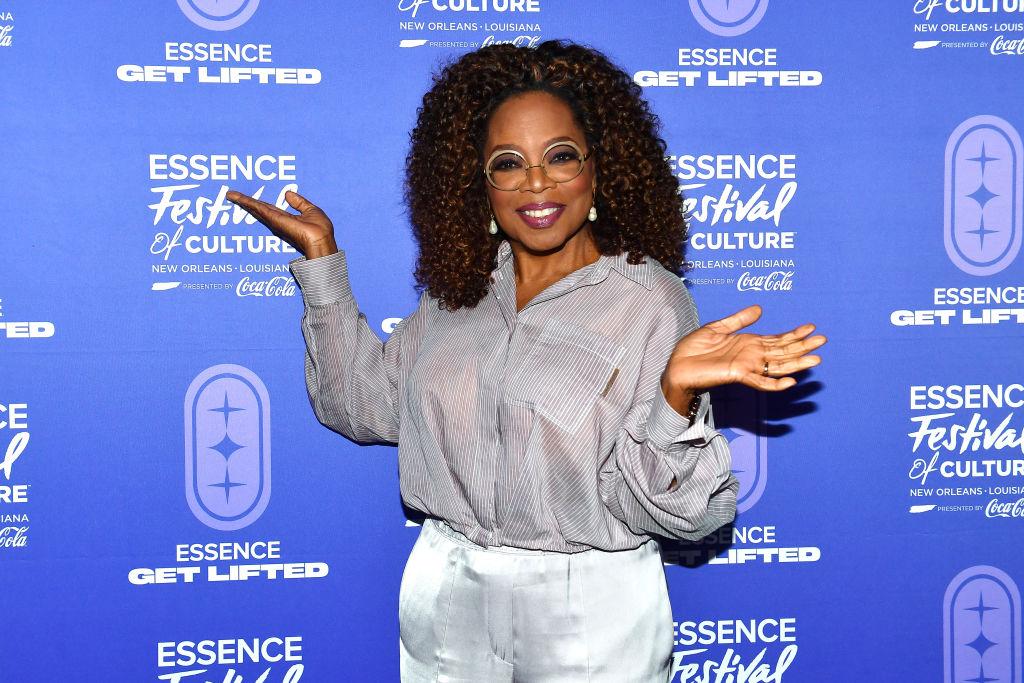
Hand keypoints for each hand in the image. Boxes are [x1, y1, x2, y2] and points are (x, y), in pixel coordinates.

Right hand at [225, 189, 337, 258]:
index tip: (249, 198)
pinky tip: (237, 197)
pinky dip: (247, 202)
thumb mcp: (310, 210)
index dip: (259, 203)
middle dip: (245, 202)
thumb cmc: (320, 229)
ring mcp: (274, 221)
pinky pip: (258, 208)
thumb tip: (287, 193)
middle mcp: (277, 221)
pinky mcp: (273, 219)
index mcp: (286, 219)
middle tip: (231, 194)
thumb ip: (299, 202)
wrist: (321, 239)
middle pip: (258, 209)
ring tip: (230, 194)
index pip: (269, 209)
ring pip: (255, 208)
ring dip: (242, 201)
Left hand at [661, 304, 825, 400]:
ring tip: (815, 359)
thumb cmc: (694, 349)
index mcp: (748, 343)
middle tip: (823, 340)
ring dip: (797, 363)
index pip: (777, 339)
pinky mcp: (737, 375)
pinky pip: (760, 381)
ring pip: (777, 366)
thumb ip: (739, 319)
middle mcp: (751, 355)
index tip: (811, 327)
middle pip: (783, 351)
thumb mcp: (717, 327)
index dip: (794, 334)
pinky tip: (790, 381)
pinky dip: (775, 383)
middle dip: (803, 346)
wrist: (677, 365)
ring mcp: (746, 366)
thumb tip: (760, 308)